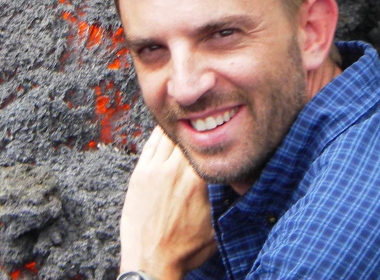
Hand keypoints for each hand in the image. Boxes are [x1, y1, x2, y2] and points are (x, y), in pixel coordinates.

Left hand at [120, 126, 216, 279]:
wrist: (151, 260)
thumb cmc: (184, 249)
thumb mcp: (216, 227)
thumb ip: (226, 202)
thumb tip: (239, 188)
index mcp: (198, 182)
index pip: (208, 146)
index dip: (214, 134)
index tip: (220, 126)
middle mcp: (176, 171)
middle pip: (189, 137)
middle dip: (197, 128)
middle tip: (203, 118)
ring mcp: (155, 170)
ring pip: (168, 137)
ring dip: (178, 128)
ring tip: (186, 120)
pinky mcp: (140, 174)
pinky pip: (151, 145)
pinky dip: (159, 135)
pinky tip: (165, 130)